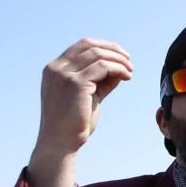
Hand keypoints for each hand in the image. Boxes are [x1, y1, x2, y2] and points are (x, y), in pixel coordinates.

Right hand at [30, 38, 133, 186]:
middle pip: (89, 45)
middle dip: (113, 49)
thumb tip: (118, 70)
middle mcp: (57, 68)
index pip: (81, 46)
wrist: (61, 142)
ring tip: (130, 70)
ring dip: (118, 60)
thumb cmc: (74, 123)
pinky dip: (118, 68)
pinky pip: (103, 67)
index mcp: (55, 69)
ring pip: (98, 55)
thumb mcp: (87, 96)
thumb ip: (99, 82)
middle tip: (129, 60)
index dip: (103, 46)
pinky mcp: (75, 83)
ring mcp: (64, 74)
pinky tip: (127, 77)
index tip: (121, 55)